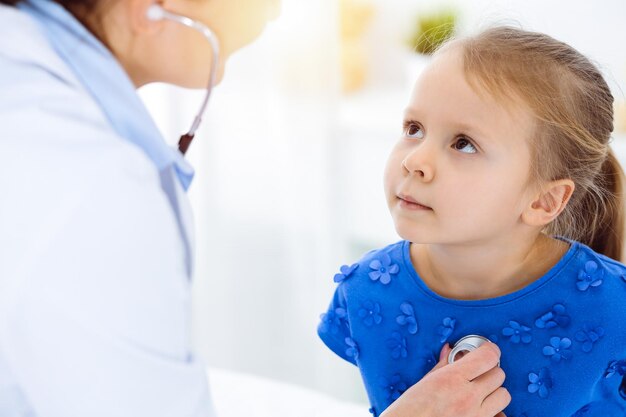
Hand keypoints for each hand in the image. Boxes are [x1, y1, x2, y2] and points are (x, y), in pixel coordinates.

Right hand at [380, 341, 509, 416]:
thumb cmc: (409, 412)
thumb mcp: (423, 384)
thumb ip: (442, 366)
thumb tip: (450, 351)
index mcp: (452, 379)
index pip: (488, 356)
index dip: (489, 350)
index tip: (486, 350)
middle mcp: (468, 397)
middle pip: (499, 374)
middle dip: (489, 371)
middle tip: (477, 373)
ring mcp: (476, 415)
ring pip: (504, 395)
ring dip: (494, 392)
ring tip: (479, 393)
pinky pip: (500, 416)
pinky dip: (495, 412)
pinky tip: (481, 410)